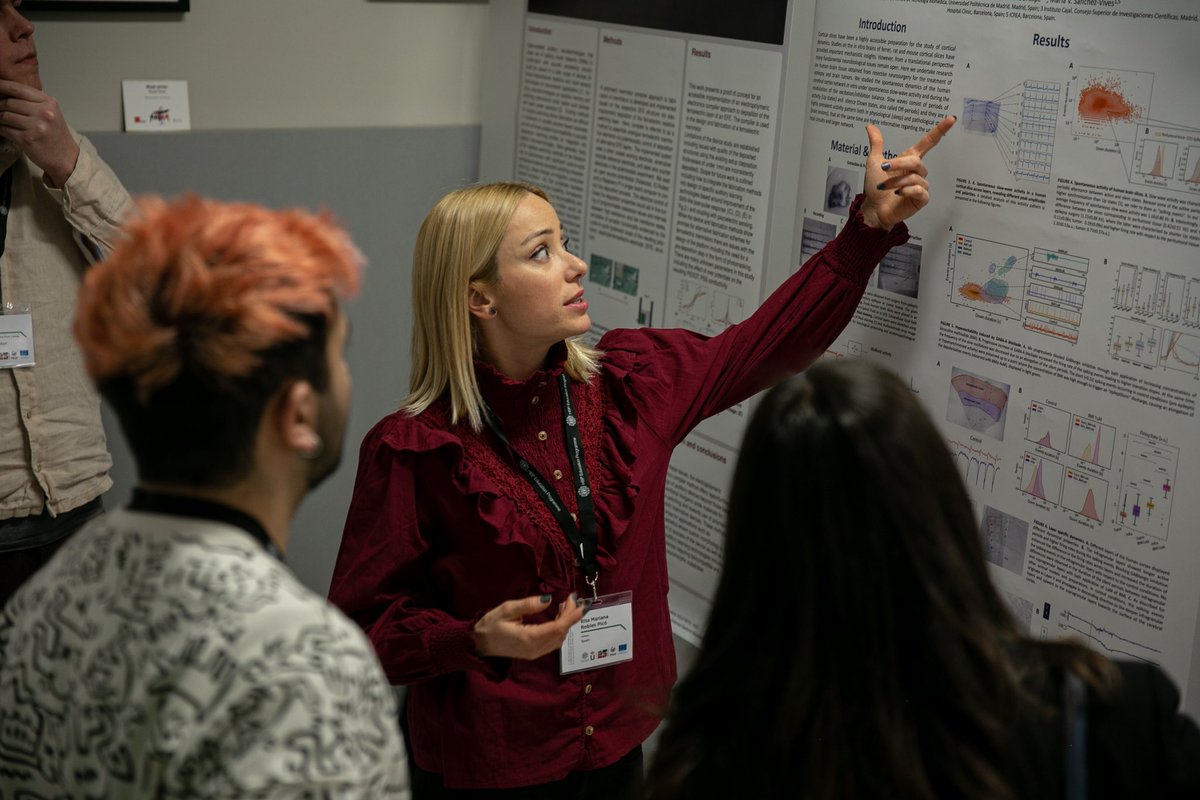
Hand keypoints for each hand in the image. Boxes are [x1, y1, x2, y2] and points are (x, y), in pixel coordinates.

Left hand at [0, 79, 79, 187]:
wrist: (66, 158)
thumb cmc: (56, 136)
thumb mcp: (51, 113)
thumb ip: (34, 102)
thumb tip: (8, 95)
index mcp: (49, 103)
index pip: (19, 89)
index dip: (2, 86)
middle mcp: (44, 113)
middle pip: (10, 102)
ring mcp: (36, 126)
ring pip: (5, 115)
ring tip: (1, 120)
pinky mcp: (27, 139)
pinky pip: (5, 129)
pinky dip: (1, 129)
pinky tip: (3, 130)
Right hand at [473, 593, 586, 659]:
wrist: (479, 644)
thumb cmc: (490, 625)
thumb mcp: (506, 609)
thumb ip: (528, 604)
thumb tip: (549, 600)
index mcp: (529, 638)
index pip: (558, 628)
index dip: (571, 615)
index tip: (579, 602)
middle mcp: (535, 648)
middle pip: (561, 633)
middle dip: (571, 616)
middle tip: (573, 599)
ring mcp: (535, 653)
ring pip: (559, 639)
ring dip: (567, 623)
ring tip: (568, 606)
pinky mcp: (534, 653)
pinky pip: (553, 643)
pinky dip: (560, 630)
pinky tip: (559, 618)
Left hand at [860, 114, 955, 229]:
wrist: (873, 208)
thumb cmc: (875, 187)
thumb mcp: (874, 162)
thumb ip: (876, 144)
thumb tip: (870, 126)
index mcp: (908, 160)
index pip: (928, 143)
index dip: (939, 131)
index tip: (951, 119)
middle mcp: (916, 171)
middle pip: (916, 161)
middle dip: (899, 164)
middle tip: (884, 168)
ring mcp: (920, 185)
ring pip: (914, 177)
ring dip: (897, 181)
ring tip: (885, 187)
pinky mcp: (921, 199)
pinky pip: (920, 190)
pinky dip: (907, 191)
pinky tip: (898, 193)